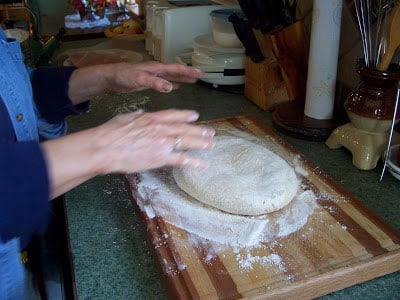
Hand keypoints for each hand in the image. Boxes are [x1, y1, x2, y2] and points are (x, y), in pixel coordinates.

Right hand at [41, 109, 214, 197]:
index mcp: (152, 118)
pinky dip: (195, 162)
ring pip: (188, 141)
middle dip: (199, 130)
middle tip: (210, 132)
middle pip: (185, 128)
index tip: (195, 116)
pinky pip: (182, 159)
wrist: (105, 147)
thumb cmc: (110, 133)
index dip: (186, 115)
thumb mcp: (124, 117)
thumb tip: (141, 114)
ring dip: (202, 143)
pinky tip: (203, 164)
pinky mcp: (161, 157)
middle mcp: (161, 128)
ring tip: (211, 144)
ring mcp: (163, 142)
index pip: (174, 115)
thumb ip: (136, 116)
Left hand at [106, 61, 203, 92]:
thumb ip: (155, 83)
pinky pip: (164, 82)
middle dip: (188, 73)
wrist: (111, 77)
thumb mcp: (140, 79)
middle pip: (176, 71)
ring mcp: (153, 75)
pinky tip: (175, 87)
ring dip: (182, 78)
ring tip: (193, 81)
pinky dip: (171, 84)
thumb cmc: (124, 76)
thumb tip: (171, 87)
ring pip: (171, 76)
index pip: (176, 68)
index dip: (189, 71)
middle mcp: (157, 70)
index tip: (200, 72)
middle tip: (201, 75)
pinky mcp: (149, 81)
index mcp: (157, 68)